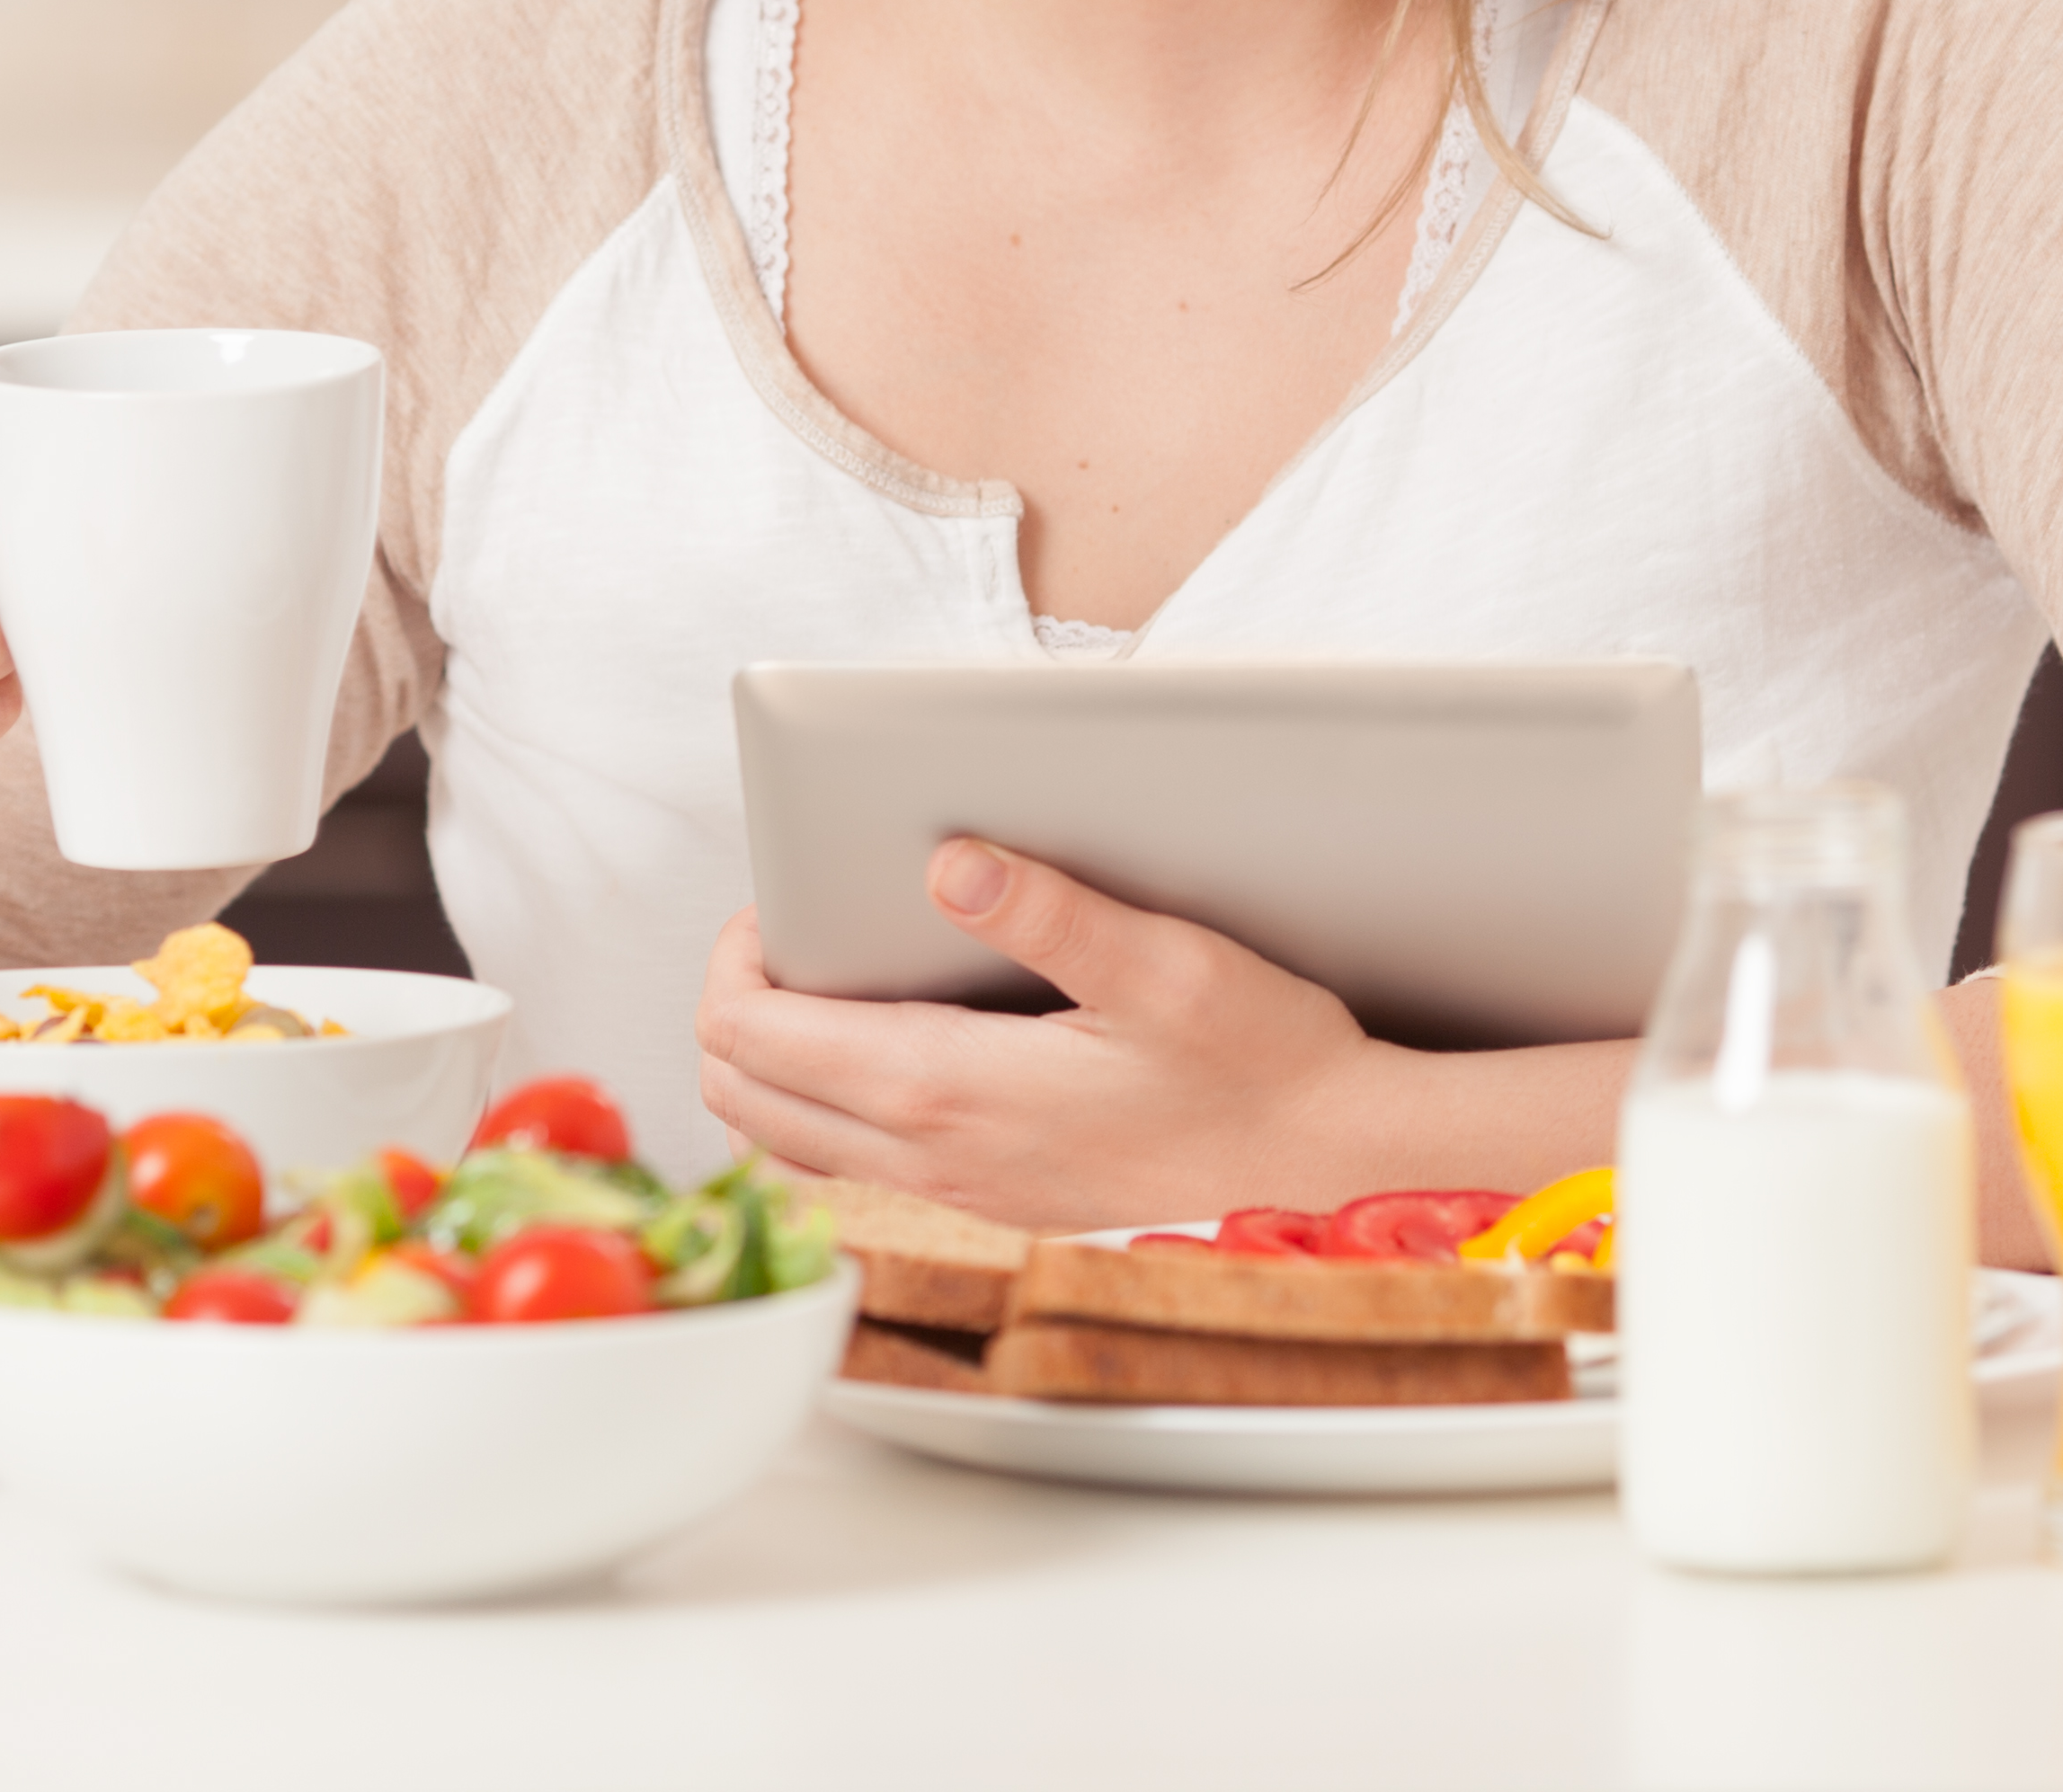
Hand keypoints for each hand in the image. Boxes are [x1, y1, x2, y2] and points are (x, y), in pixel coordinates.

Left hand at [693, 838, 1389, 1227]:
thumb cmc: (1258, 1056)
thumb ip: (1050, 911)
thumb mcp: (1165, 964)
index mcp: (951, 1093)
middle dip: (734, 1006)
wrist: (1328, 1150)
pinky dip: (820, 1107)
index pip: (754, 1040)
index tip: (777, 901)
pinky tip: (881, 1047)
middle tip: (787, 931)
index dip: (736, 959)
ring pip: (784, 1144)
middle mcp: (935, 1159)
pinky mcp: (989, 1201)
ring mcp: (959, 1192)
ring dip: (770, 1064)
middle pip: (742, 1098)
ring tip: (820, 983)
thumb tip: (950, 860)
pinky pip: (849, 1168)